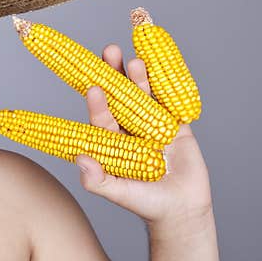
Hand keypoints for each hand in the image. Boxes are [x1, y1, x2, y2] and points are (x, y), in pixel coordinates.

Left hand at [77, 44, 212, 225]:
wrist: (181, 209)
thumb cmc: (145, 204)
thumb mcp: (119, 194)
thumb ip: (98, 180)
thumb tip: (80, 159)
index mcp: (111, 141)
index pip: (102, 118)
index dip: (98, 103)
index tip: (95, 88)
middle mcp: (128, 129)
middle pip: (120, 97)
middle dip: (115, 75)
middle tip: (109, 51)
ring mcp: (152, 124)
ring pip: (144, 96)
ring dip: (139, 77)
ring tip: (135, 60)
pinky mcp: (175, 124)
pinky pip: (171, 100)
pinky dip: (168, 83)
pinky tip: (162, 63)